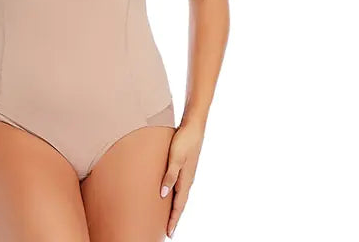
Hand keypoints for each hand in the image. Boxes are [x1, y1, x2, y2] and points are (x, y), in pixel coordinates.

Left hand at [160, 120, 204, 237]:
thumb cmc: (183, 140)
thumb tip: (164, 194)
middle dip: (175, 217)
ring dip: (176, 207)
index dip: (174, 219)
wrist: (194, 127)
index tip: (169, 233)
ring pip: (181, 195)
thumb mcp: (174, 157)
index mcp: (186, 180)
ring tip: (169, 216)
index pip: (179, 205)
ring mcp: (188, 173)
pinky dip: (176, 195)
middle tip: (169, 231)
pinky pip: (180, 186)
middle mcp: (188, 179)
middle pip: (180, 203)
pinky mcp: (186, 167)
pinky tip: (172, 194)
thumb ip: (170, 175)